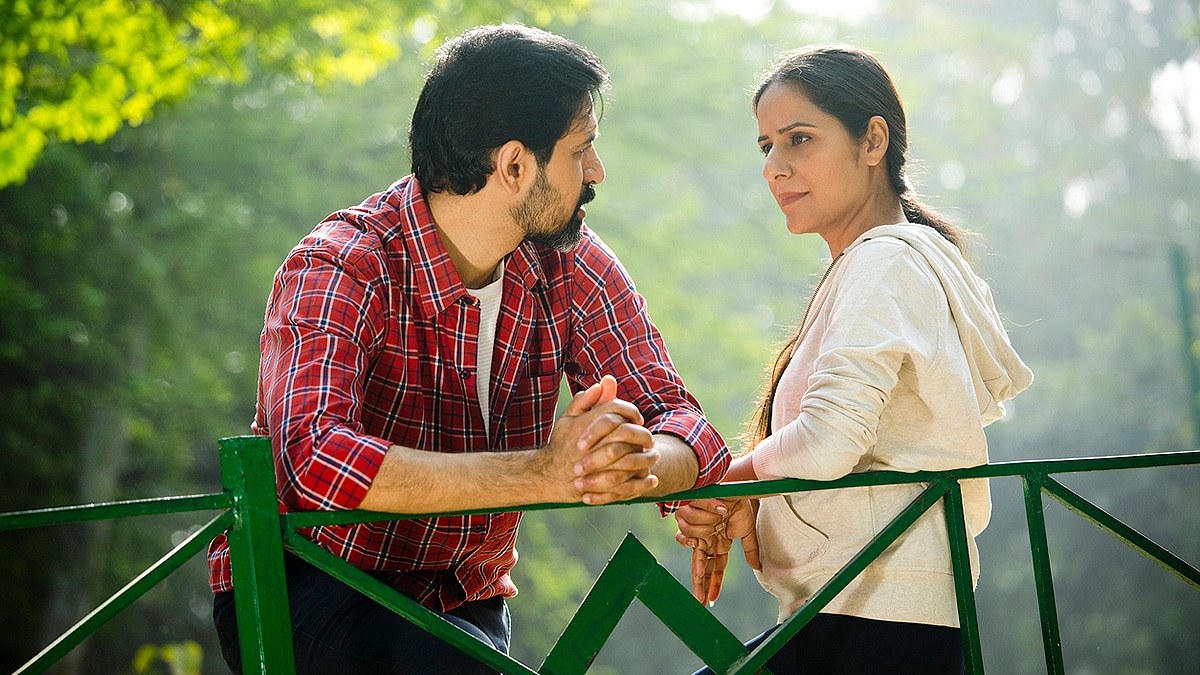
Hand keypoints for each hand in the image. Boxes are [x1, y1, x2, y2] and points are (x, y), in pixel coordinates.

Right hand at [543, 375, 657, 503]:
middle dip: (642, 434)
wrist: (548, 476)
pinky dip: (642, 482)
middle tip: (649, 439)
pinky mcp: (599, 486)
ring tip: (653, 456)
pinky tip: (651, 479)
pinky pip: (627, 484)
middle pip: (627, 433)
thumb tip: (605, 382)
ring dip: (646, 458)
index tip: (638, 419)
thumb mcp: (568, 419)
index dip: (631, 411)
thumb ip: (586, 400)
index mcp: (585, 424)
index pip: (615, 410)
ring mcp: (595, 466)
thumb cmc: (561, 445)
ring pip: (630, 459)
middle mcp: (591, 443)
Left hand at [674, 498, 758, 603]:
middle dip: (700, 584)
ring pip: (693, 543)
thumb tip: (757, 568)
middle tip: (700, 601)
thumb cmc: (739, 504)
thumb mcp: (747, 530)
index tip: (710, 600)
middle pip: (700, 566)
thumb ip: (750, 550)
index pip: (714, 568)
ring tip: (717, 517)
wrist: (733, 485)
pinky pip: (685, 531)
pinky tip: (703, 529)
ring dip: (705, 529)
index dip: (712, 584)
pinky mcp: (688, 516)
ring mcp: (697, 529)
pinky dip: (692, 531)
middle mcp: (707, 539)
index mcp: (719, 543)